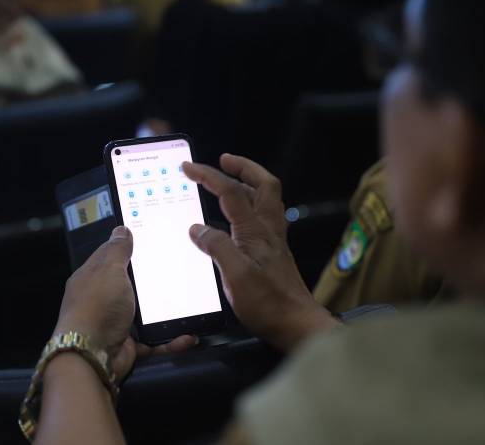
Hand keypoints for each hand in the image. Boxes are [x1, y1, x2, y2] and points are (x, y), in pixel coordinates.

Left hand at [54, 227, 196, 380]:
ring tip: (191, 302)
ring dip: (167, 311)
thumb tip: (122, 228)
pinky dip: (171, 341)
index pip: (111, 257)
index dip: (130, 248)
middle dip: (154, 281)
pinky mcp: (130, 345)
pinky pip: (155, 342)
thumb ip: (117, 250)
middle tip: (181, 269)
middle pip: (131, 285)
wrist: (92, 356)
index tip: (156, 241)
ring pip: (146, 314)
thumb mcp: (109, 270)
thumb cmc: (98, 306)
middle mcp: (103, 300)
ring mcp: (117, 324)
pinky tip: (189, 336)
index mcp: (93, 278)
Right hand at [183, 155, 338, 351]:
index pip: (231, 192)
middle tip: (224, 159)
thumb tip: (197, 229)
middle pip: (263, 184)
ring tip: (228, 180)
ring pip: (265, 200)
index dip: (209, 176)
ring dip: (248, 183)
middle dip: (243, 166)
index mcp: (256, 231)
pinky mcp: (273, 253)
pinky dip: (248, 207)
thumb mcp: (235, 276)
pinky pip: (261, 218)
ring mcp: (273, 241)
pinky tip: (234, 218)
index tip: (188, 168)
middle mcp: (268, 230)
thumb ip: (216, 247)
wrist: (296, 324)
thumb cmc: (268, 303)